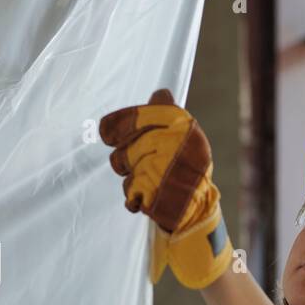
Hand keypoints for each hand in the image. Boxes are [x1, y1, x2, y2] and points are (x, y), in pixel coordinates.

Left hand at [99, 89, 232, 288]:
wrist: (198, 211)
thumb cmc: (189, 171)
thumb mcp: (184, 139)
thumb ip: (167, 116)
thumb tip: (161, 93)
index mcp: (183, 126)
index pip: (140, 117)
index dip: (118, 123)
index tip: (106, 133)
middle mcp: (175, 143)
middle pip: (127, 143)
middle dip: (126, 155)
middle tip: (133, 162)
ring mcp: (164, 169)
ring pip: (124, 164)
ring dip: (130, 175)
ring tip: (148, 181)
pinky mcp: (155, 192)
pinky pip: (129, 189)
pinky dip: (134, 195)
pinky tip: (148, 196)